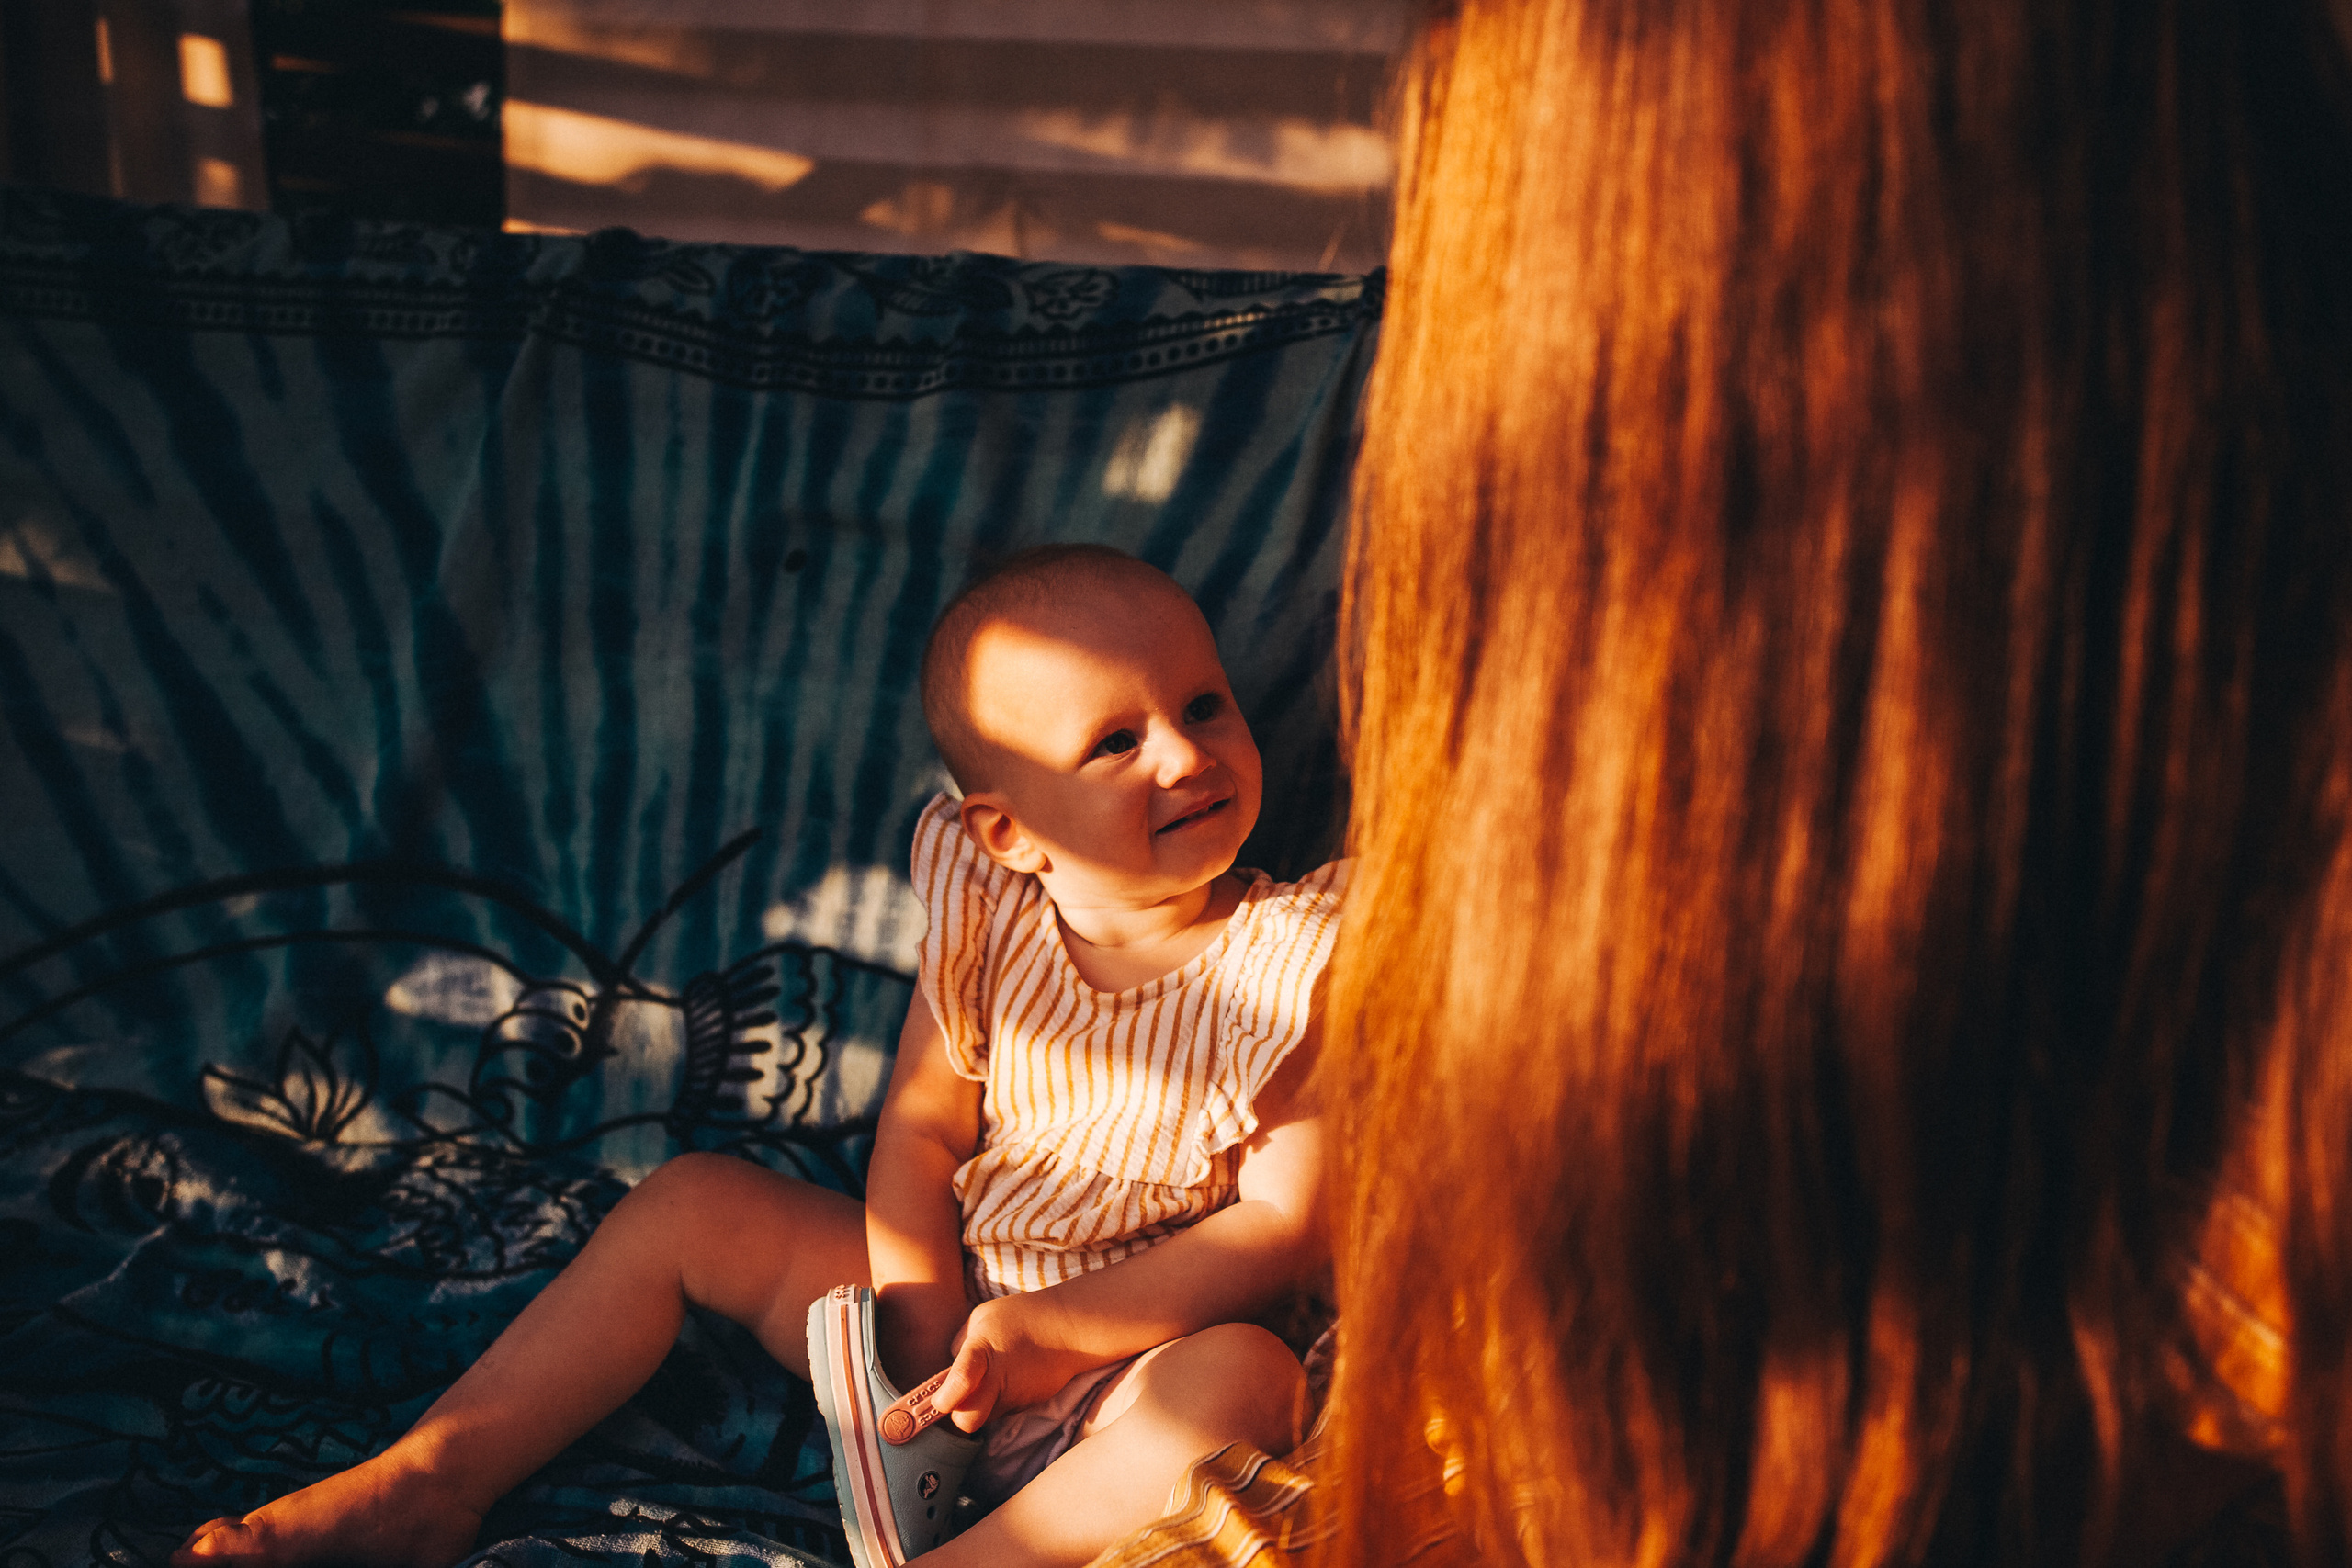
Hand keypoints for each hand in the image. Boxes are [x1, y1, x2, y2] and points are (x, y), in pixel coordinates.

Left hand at [929, 1294, 1082, 1432]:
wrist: (1070, 1326)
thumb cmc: (1023, 1315)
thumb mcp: (982, 1317)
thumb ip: (961, 1343)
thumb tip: (950, 1368)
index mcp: (983, 1352)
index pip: (960, 1382)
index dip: (943, 1399)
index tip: (938, 1399)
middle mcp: (999, 1380)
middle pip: (968, 1422)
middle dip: (960, 1416)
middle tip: (960, 1399)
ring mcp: (1016, 1397)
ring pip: (986, 1416)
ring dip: (982, 1405)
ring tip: (993, 1375)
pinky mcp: (1029, 1404)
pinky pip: (1004, 1409)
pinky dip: (1001, 1399)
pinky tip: (1012, 1376)